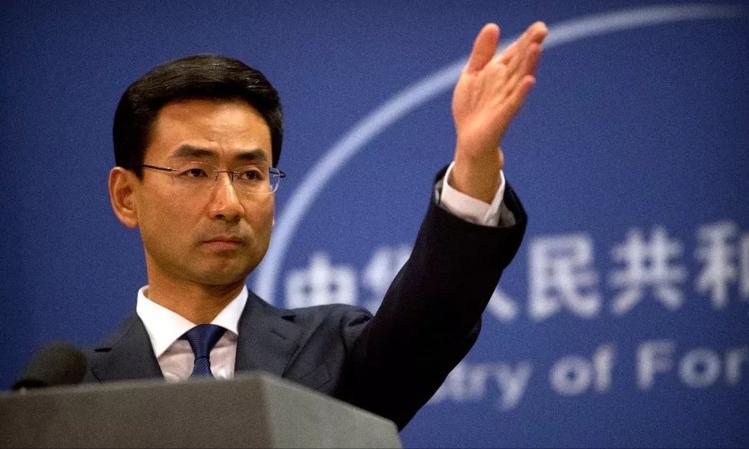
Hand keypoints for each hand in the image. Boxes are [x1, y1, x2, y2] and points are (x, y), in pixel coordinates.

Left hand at [450, 22, 547, 202]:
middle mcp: (506, 83)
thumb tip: (493, 26)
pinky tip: (529, 81)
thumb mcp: (472, 74)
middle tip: (543, 29)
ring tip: (536, 47)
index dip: (525, 39)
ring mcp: (506, 99)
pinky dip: (521, 92)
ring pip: (520, 78)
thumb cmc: (472, 107)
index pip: (515, 52)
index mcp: (499, 72)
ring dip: (529, 64)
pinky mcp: (503, 115)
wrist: (469, 139)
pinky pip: (514, 102)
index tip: (539, 26)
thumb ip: (482, 52)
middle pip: (520, 62)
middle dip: (530, 46)